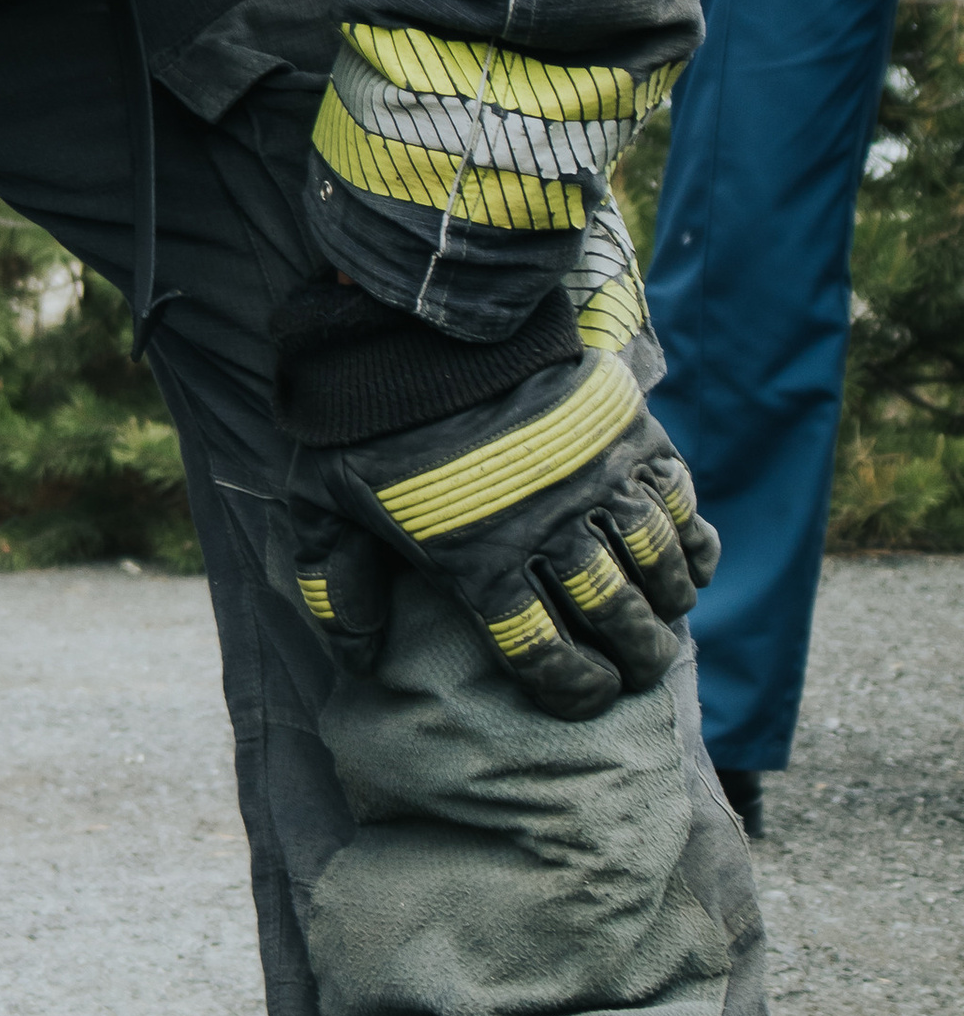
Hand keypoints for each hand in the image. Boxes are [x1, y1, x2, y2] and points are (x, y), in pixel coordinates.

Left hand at [275, 278, 717, 719]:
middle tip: (640, 667)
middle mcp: (550, 532)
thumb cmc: (366, 418)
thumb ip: (335, 583)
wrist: (417, 321)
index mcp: (480, 565)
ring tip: (666, 617)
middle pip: (618, 620)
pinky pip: (680, 501)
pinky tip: (691, 560)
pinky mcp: (627, 431)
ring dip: (669, 600)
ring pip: (658, 564)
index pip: (546, 658)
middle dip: (638, 657)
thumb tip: (355, 655)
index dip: (576, 689)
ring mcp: (596, 479)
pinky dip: (694, 537)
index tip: (587, 694)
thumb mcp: (322, 502)